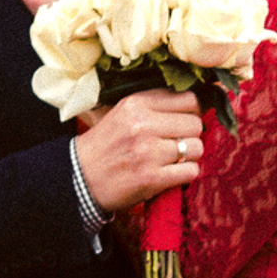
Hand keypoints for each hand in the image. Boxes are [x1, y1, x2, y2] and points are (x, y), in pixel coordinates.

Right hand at [75, 91, 205, 214]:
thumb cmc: (105, 145)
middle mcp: (143, 125)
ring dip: (190, 155)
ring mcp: (148, 153)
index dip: (191, 111)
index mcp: (136, 104)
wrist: (80, 177)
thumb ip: (153, 104)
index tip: (184, 120)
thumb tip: (194, 102)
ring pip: (196, 147)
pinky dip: (186, 173)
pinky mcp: (152, 178)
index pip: (188, 99)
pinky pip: (191, 171)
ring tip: (174, 158)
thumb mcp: (122, 113)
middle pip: (195, 123)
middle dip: (191, 134)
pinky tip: (172, 173)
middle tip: (178, 142)